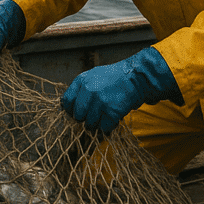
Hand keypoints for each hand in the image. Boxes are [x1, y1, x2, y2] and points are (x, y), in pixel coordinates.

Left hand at [61, 47, 181, 132]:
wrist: (137, 77)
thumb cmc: (114, 78)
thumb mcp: (93, 76)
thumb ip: (80, 89)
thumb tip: (66, 106)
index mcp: (82, 80)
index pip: (66, 102)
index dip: (71, 110)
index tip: (78, 112)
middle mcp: (88, 90)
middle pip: (78, 116)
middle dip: (85, 119)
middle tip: (95, 115)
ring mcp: (100, 101)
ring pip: (90, 124)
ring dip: (98, 124)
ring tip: (106, 115)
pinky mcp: (112, 111)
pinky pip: (104, 128)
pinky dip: (109, 126)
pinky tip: (113, 117)